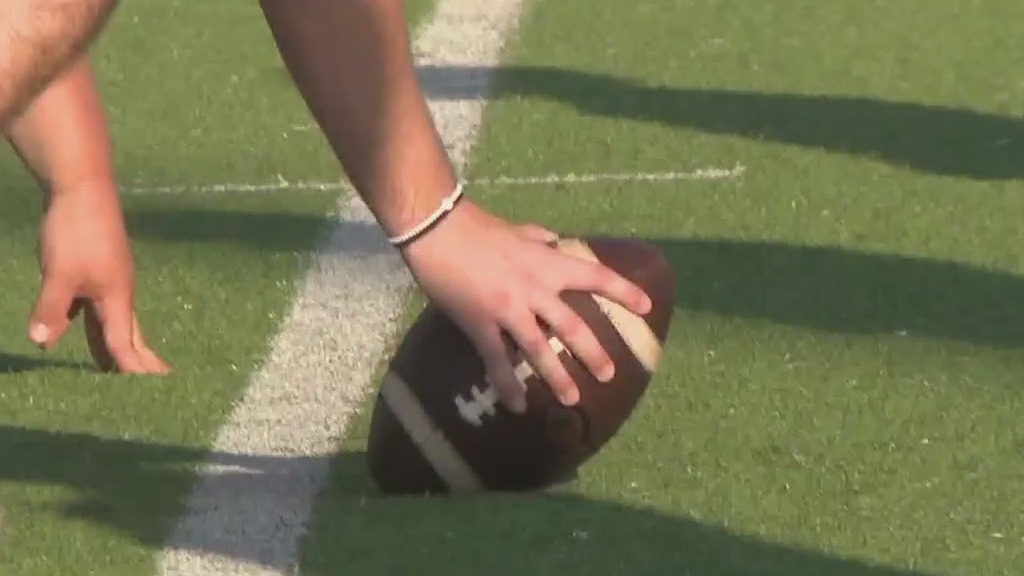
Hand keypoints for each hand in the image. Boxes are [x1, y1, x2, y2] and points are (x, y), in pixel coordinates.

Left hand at [29, 188, 169, 373]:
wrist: (82, 188)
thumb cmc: (76, 231)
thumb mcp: (59, 274)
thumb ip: (51, 308)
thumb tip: (41, 342)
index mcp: (116, 298)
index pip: (125, 344)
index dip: (134, 370)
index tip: (151, 395)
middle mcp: (118, 293)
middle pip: (129, 335)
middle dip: (138, 361)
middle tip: (155, 386)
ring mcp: (107, 281)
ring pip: (113, 322)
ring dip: (115, 346)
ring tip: (114, 370)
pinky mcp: (95, 271)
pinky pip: (96, 308)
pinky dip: (93, 327)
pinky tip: (79, 331)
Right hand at [399, 199, 651, 412]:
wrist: (438, 228)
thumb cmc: (477, 227)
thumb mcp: (517, 230)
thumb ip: (539, 238)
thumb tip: (555, 241)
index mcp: (546, 263)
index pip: (595, 276)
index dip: (623, 291)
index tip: (646, 306)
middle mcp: (534, 288)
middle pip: (572, 326)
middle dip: (593, 353)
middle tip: (609, 375)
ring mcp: (508, 308)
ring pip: (539, 349)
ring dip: (557, 376)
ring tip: (572, 399)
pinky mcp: (480, 323)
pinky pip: (497, 360)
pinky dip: (507, 385)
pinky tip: (517, 406)